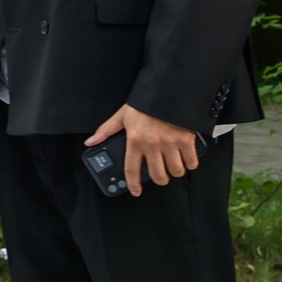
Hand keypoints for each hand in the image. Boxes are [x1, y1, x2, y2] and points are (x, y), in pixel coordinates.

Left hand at [87, 102, 201, 195]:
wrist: (168, 90)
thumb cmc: (144, 104)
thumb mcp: (122, 115)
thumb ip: (106, 130)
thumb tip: (90, 142)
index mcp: (134, 140)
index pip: (131, 169)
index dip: (133, 184)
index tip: (135, 191)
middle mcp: (152, 144)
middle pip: (157, 175)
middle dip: (159, 180)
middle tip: (159, 176)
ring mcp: (170, 143)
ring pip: (176, 171)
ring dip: (174, 172)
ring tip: (172, 166)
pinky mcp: (186, 140)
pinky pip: (191, 162)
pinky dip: (189, 164)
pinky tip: (185, 160)